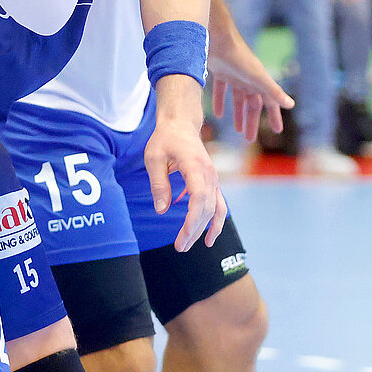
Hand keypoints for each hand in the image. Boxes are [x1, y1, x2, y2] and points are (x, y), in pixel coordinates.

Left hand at [143, 76, 226, 250]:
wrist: (181, 125)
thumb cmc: (165, 139)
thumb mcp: (154, 158)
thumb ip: (158, 184)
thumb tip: (162, 210)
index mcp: (195, 166)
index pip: (200, 198)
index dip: (194, 219)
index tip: (184, 235)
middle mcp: (209, 174)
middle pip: (207, 208)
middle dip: (195, 230)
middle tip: (180, 247)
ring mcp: (214, 178)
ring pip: (216, 209)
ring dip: (207, 229)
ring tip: (195, 245)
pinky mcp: (212, 182)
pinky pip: (218, 204)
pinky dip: (215, 221)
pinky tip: (207, 236)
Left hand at [208, 26, 294, 144]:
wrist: (218, 39)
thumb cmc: (240, 58)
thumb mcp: (258, 78)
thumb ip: (274, 92)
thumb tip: (291, 105)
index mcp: (260, 82)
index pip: (270, 103)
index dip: (273, 116)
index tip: (277, 130)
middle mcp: (249, 80)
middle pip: (252, 105)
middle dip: (251, 122)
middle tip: (249, 139)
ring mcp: (235, 76)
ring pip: (238, 100)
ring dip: (237, 115)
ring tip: (237, 130)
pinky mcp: (220, 72)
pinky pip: (222, 91)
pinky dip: (220, 103)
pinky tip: (217, 114)